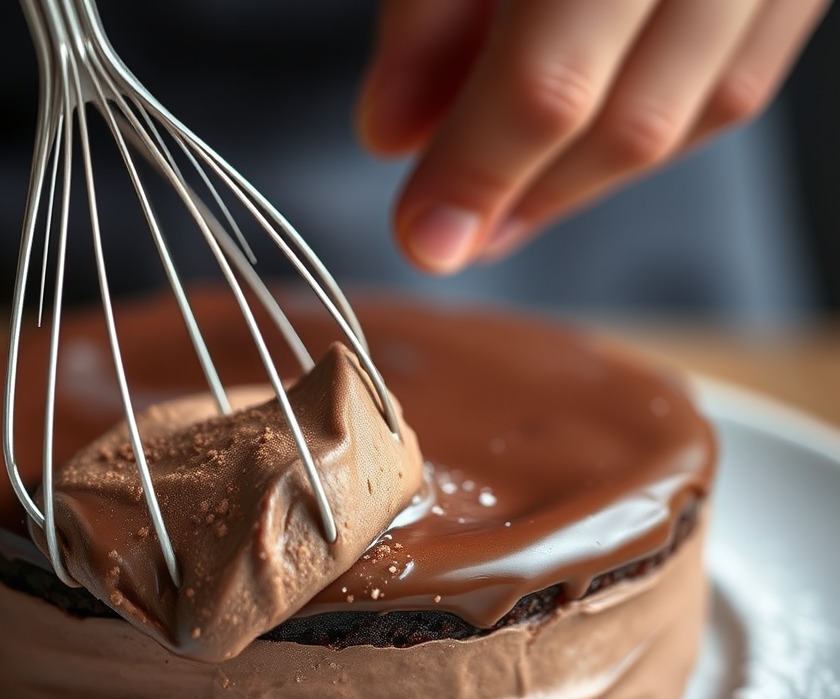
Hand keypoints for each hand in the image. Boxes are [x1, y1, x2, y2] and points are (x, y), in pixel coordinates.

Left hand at [357, 0, 828, 272]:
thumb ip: (429, 2)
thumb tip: (393, 133)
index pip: (552, 76)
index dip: (479, 173)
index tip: (423, 237)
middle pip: (638, 118)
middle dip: (532, 197)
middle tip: (458, 234)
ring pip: (703, 106)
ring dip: (592, 176)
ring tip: (511, 203)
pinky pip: (743, 64)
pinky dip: (656, 118)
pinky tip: (585, 141)